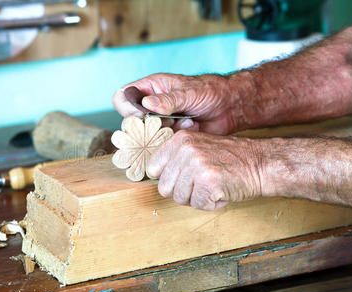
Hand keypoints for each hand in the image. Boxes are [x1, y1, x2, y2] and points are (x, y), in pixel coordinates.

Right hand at [112, 73, 241, 134]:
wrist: (229, 107)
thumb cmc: (210, 91)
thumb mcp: (189, 92)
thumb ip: (168, 100)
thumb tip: (147, 104)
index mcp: (150, 88)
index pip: (122, 97)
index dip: (127, 109)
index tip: (142, 115)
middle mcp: (150, 105)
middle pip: (130, 121)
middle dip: (146, 126)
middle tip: (164, 124)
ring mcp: (159, 121)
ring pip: (146, 135)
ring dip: (165, 132)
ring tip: (186, 122)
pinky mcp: (169, 135)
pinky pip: (161, 144)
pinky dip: (175, 138)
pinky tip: (191, 127)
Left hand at [146, 130, 263, 209]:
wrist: (260, 163)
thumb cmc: (230, 160)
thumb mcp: (198, 147)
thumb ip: (176, 158)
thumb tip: (155, 176)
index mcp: (180, 140)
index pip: (153, 168)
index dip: (168, 179)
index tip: (182, 179)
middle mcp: (186, 150)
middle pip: (164, 188)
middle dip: (183, 192)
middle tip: (202, 184)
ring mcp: (196, 165)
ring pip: (180, 198)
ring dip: (197, 198)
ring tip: (213, 186)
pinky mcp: (208, 182)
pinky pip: (198, 205)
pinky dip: (211, 204)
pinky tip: (222, 192)